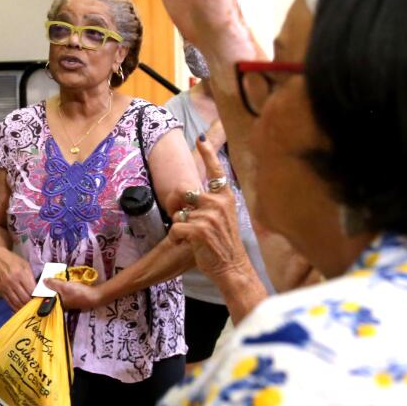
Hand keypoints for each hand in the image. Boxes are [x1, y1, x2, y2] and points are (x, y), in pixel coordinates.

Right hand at [0, 246, 35, 309]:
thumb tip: (38, 289)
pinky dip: (15, 307)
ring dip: (24, 307)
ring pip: (17, 303)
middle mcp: (12, 282)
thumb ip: (31, 277)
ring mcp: (4, 287)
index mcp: (20, 274)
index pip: (32, 290)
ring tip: (30, 307)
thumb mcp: (25, 265)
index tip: (42, 298)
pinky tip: (20, 308)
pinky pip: (9, 302)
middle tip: (37, 304)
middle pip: (25, 299)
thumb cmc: (12, 260)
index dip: (38, 297)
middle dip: (32, 303)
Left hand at [42, 278, 103, 310]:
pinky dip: (66, 288)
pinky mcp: (76, 299)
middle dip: (53, 288)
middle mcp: (63, 305)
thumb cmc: (77, 292)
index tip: (43, 283)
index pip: (48, 298)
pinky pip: (67, 292)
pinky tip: (67, 282)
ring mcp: (70, 303)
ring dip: (60, 287)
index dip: (45, 291)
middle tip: (51, 279)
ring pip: (61, 294)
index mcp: (58, 304)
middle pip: (55, 295)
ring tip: (58, 279)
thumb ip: (53, 283)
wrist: (95, 296)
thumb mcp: (63, 286)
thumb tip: (43, 281)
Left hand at [170, 140, 249, 279]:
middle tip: (189, 223)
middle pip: (184, 193)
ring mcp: (210, 216)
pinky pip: (175, 228)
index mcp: (226, 197)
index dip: (208, 153)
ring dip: (180, 227)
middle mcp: (219, 203)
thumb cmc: (223, 242)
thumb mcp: (222, 217)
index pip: (215, 171)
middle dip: (178, 207)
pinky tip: (189, 244)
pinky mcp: (199, 230)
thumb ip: (209, 202)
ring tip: (194, 238)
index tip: (200, 139)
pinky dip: (177, 238)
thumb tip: (188, 194)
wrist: (231, 267)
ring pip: (178, 214)